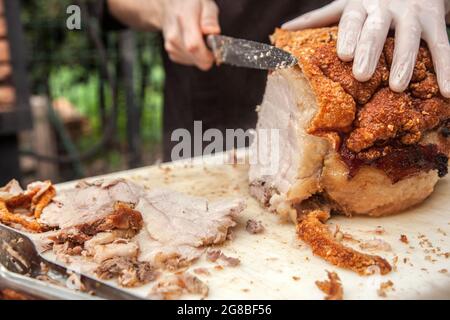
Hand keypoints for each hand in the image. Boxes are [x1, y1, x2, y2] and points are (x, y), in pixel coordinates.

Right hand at [158, 0, 219, 70]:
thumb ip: (210, 18)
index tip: (217, 50)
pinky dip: (195, 55)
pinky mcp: (172, 54)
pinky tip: (193, 42)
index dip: (209, 54)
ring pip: (195, 62)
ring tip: (199, 38)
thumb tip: (213, 31)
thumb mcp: (205, 4)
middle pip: (196, 58)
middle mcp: (174, 36)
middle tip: (210, 41)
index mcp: (184, 20)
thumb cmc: (191, 5)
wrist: (170, 7)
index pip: (194, 46)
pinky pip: (190, 61)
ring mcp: (171, 46)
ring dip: (202, 54)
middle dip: (208, 54)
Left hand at [282, 0, 449, 97]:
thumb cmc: (371, 0)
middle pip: (377, 29)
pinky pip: (442, 45)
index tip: (343, 54)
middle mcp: (386, 7)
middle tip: (362, 74)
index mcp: (360, 5)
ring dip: (404, 61)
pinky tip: (448, 91)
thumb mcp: (347, 4)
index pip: (352, 20)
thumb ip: (320, 18)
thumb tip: (286, 28)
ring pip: (409, 37)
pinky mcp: (435, 20)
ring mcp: (413, 13)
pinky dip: (446, 69)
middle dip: (370, 50)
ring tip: (397, 86)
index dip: (348, 36)